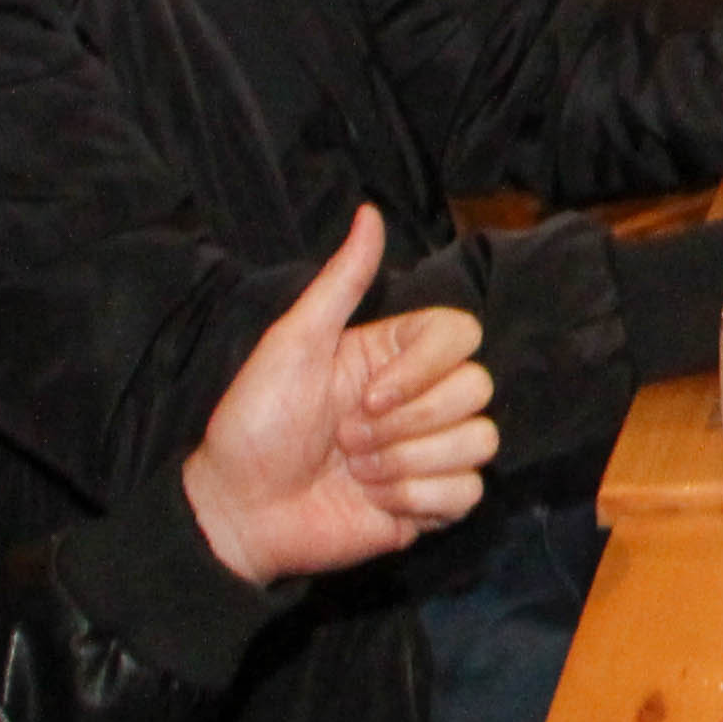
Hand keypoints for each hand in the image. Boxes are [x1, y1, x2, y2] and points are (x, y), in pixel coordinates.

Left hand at [181, 206, 498, 586]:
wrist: (241, 509)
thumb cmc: (256, 423)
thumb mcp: (293, 343)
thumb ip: (341, 282)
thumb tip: (369, 212)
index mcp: (393, 355)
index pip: (462, 334)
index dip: (426, 367)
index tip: (369, 395)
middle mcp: (420, 398)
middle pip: (477, 388)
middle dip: (408, 422)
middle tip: (348, 438)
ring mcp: (429, 452)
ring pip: (481, 442)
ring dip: (408, 463)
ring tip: (357, 471)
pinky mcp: (432, 503)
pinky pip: (468, 492)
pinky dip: (416, 499)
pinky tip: (374, 500)